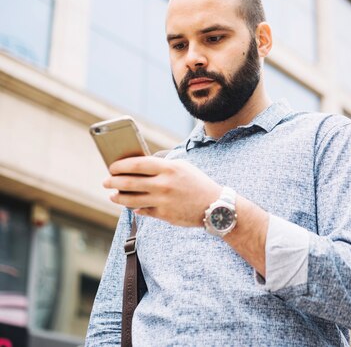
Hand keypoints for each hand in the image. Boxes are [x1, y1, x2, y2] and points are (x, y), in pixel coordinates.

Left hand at [103, 156, 220, 226]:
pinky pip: (142, 210)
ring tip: (113, 195)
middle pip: (129, 182)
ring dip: (118, 197)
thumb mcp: (182, 167)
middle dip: (113, 182)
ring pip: (131, 199)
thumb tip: (137, 166)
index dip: (121, 165)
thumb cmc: (197, 183)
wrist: (215, 206)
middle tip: (106, 181)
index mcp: (169, 168)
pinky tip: (130, 205)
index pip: (137, 164)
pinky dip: (134, 207)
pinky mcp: (164, 215)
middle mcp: (164, 185)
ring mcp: (163, 201)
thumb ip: (161, 166)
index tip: (112, 167)